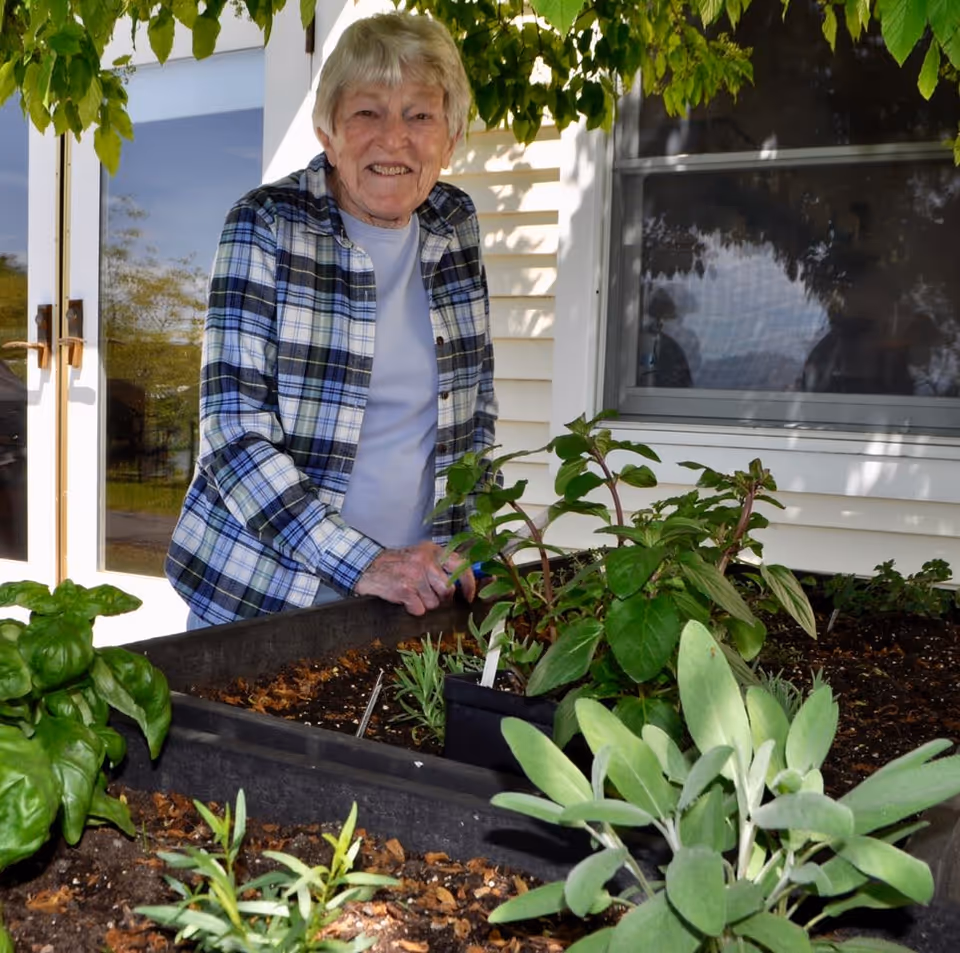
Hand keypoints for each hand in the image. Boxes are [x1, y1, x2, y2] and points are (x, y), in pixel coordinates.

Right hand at [354, 541, 475, 614]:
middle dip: (440, 598)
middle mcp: (425, 560)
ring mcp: (414, 574)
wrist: (366, 567)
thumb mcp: (420, 556)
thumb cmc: (397, 565)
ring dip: (424, 603)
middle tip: (428, 594)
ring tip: (412, 593)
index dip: (469, 584)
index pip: (461, 565)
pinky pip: (419, 609)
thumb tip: (463, 584)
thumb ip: (441, 565)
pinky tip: (404, 599)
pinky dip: (412, 608)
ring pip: (434, 602)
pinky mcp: (404, 589)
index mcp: (433, 550)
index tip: (469, 597)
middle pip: (448, 590)